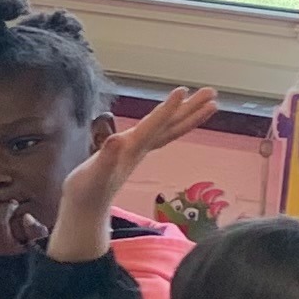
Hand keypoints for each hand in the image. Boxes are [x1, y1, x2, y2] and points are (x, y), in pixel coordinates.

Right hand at [45, 86, 220, 263]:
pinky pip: (160, 134)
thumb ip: (105, 159)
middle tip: (212, 92)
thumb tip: (116, 140)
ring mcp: (140, 151)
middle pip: (171, 127)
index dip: (168, 109)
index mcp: (131, 149)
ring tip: (209, 102)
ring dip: (188, 115)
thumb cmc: (86, 191)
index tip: (183, 90)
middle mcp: (141, 148)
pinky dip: (171, 123)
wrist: (86, 208)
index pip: (154, 126)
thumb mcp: (93, 175)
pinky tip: (176, 116)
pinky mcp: (134, 153)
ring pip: (170, 130)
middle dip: (190, 109)